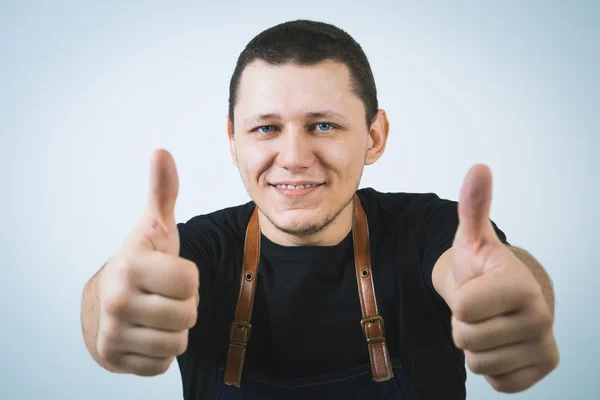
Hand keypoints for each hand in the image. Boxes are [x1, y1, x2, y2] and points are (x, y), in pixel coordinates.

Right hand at [95, 149, 198, 375]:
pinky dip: (160, 352)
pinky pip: (163, 364)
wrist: (105, 301)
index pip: (190, 282)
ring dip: (175, 330)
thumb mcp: (154, 228)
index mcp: (130, 266)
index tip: (170, 273)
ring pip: (178, 343)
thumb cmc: (141, 262)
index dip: (188, 279)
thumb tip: (162, 152)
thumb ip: (162, 192)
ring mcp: (113, 333)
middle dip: (184, 307)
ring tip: (157, 314)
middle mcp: (116, 300)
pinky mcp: (114, 359)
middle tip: (163, 296)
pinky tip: (146, 333)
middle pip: (187, 315)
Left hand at [449, 164, 558, 392]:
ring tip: (488, 324)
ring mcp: (543, 347)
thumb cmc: (481, 269)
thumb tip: (479, 168)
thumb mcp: (473, 238)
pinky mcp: (539, 371)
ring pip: (478, 363)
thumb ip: (474, 206)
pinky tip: (500, 344)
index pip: (465, 309)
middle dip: (463, 325)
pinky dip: (490, 366)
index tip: (475, 288)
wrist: (501, 300)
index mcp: (521, 284)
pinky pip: (494, 382)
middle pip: (467, 338)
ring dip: (474, 346)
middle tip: (479, 309)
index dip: (459, 301)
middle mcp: (541, 317)